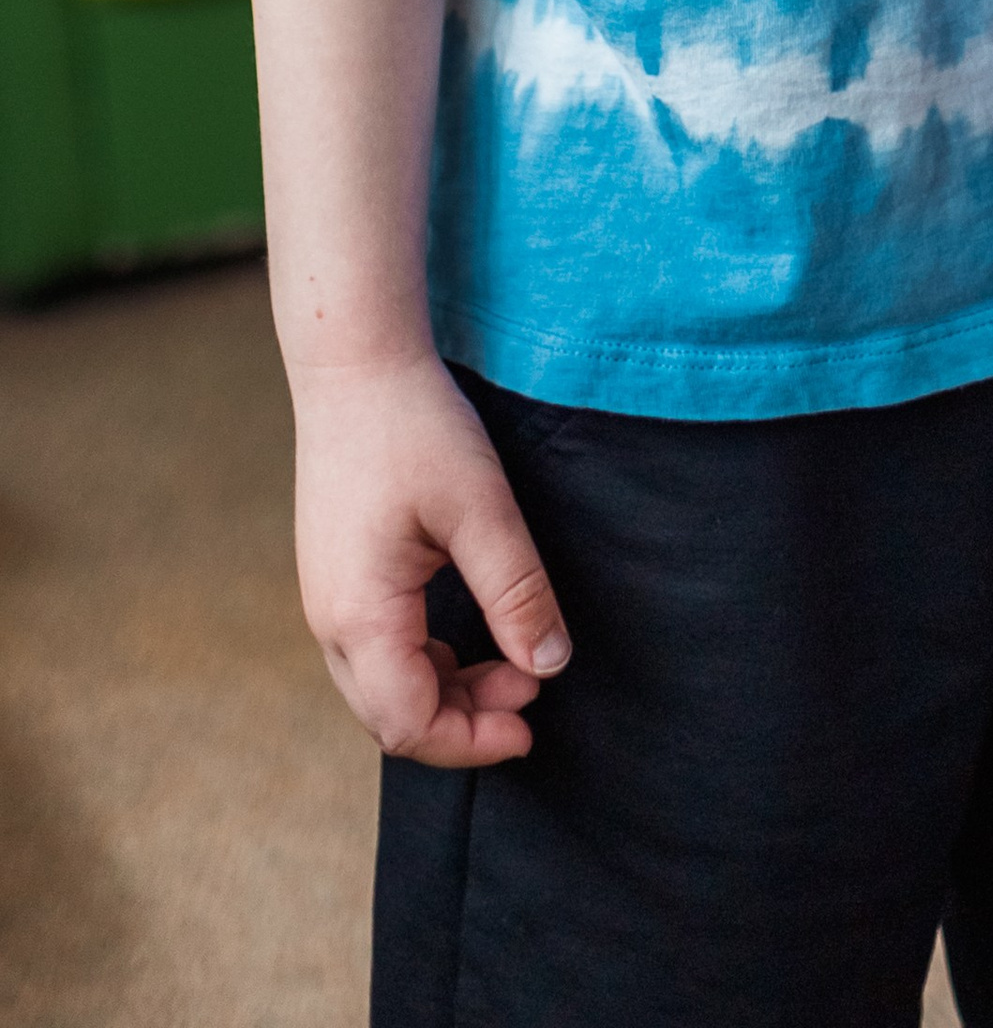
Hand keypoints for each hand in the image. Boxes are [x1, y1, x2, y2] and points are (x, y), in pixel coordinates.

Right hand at [290, 353, 569, 764]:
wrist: (354, 366)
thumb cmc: (415, 428)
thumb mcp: (482, 509)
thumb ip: (516, 592)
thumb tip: (550, 667)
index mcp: (359, 616)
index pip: (408, 724)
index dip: (471, 741)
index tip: (531, 727)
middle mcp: (329, 620)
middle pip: (390, 715)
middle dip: (464, 720)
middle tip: (533, 690)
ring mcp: (327, 599)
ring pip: (383, 684)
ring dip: (446, 689)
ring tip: (514, 661)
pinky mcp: (336, 576)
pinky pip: (377, 648)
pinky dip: (425, 659)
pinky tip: (470, 634)